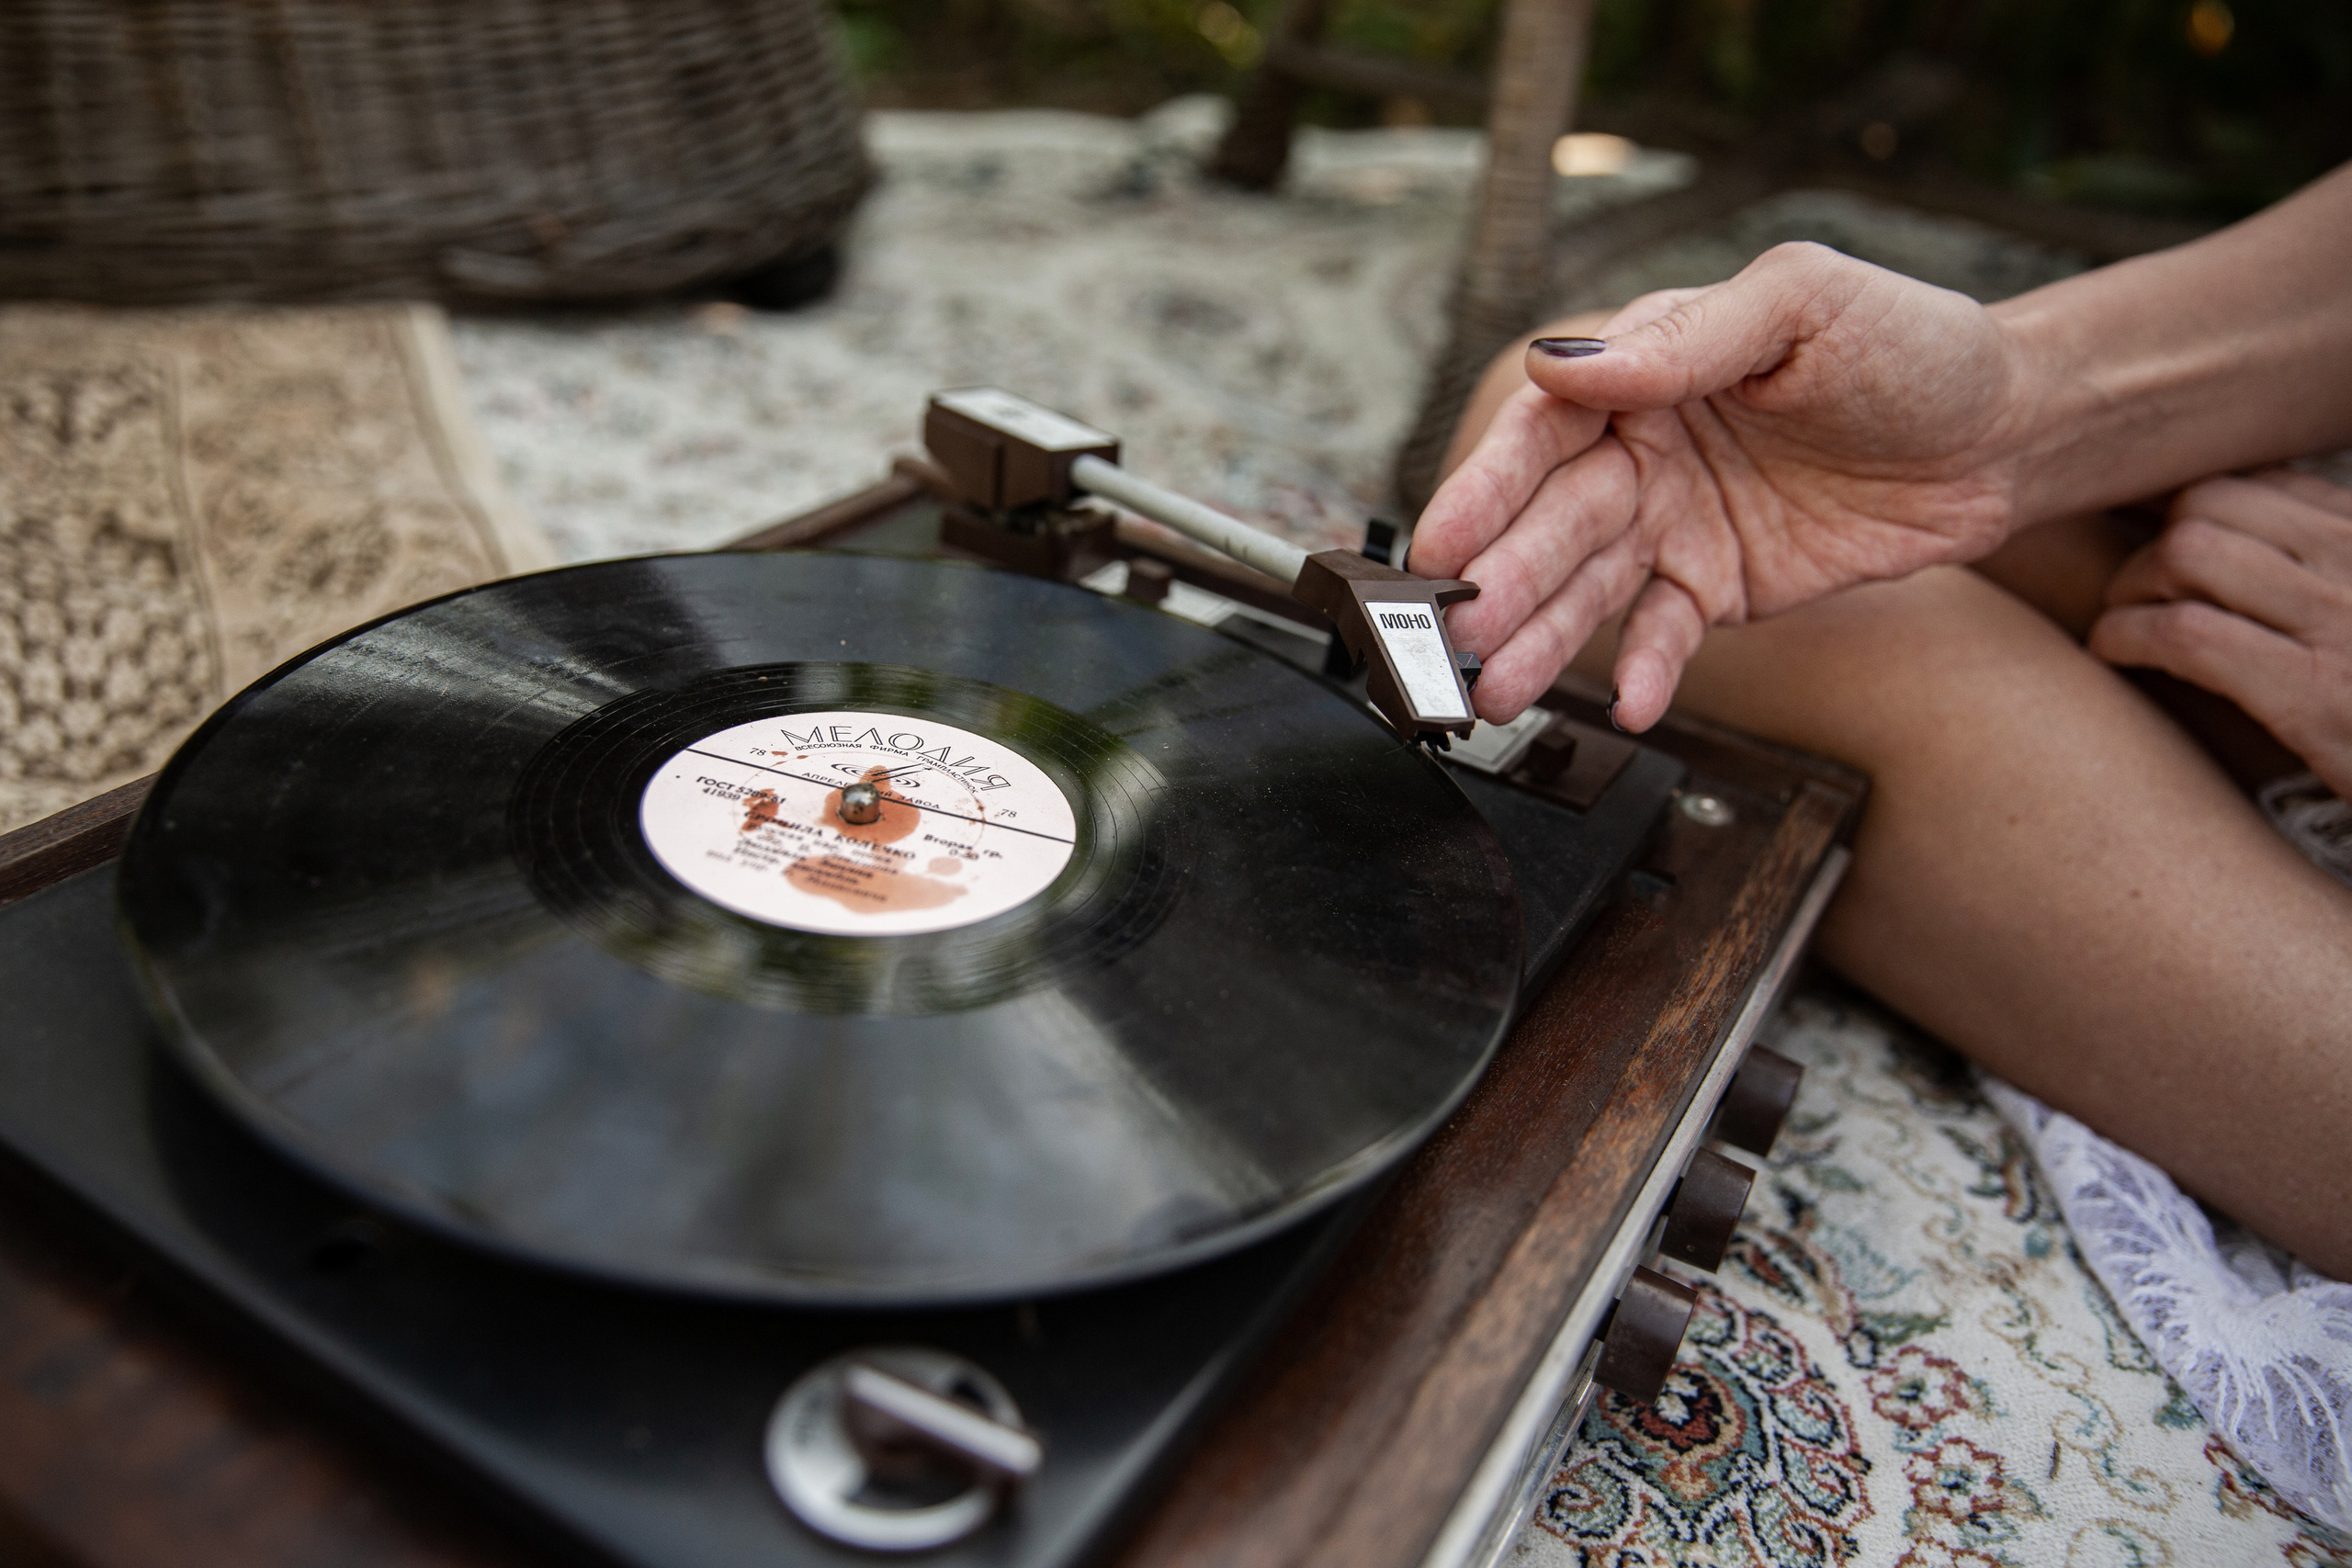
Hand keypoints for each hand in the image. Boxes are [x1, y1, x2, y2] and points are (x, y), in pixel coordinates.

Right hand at [1410, 243, 2038, 728]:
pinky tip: (1622, 702)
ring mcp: (1677, 524)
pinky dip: (1643, 670)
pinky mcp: (1721, 587)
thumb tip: (1565, 364)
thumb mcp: (1804, 303)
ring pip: (1589, 588)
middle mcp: (1643, 450)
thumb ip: (1685, 338)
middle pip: (1553, 520)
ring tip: (1494, 689)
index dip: (1488, 487)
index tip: (1443, 540)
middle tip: (1455, 635)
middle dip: (1500, 581)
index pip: (1544, 431)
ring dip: (1540, 640)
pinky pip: (1666, 634)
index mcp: (1645, 370)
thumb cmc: (1911, 344)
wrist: (2009, 432)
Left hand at [2092, 469, 2351, 798]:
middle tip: (2131, 595)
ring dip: (2128, 588)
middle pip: (2206, 505)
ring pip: (2186, 553)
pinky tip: (2112, 653)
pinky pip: (2184, 634)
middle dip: (2146, 542)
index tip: (2144, 538)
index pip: (2257, 481)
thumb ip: (2319, 565)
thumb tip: (2221, 538)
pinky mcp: (2313, 693)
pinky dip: (2125, 635)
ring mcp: (2341, 622)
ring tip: (2120, 627)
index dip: (2180, 505)